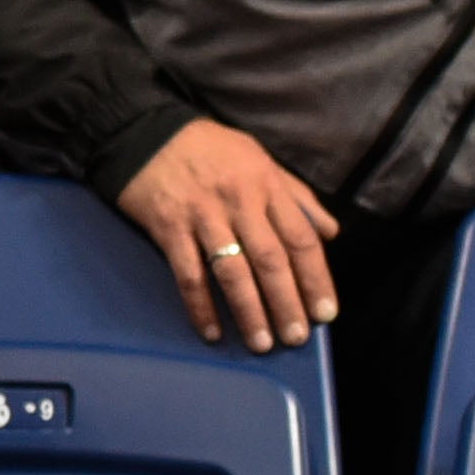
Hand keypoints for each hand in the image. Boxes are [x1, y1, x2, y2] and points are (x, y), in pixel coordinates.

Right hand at [117, 114, 338, 346]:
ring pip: (233, 271)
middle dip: (286, 303)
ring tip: (261, 343)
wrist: (143, 130)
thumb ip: (297, 195)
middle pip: (270, 260)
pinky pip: (187, 273)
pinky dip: (200, 305)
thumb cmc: (208, 147)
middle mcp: (239, 200)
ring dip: (249, 311)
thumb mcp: (259, 158)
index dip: (316, 279)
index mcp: (266, 184)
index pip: (300, 238)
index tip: (325, 313)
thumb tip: (331, 232)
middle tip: (295, 338)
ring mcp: (202, 214)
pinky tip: (212, 331)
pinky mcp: (168, 226)